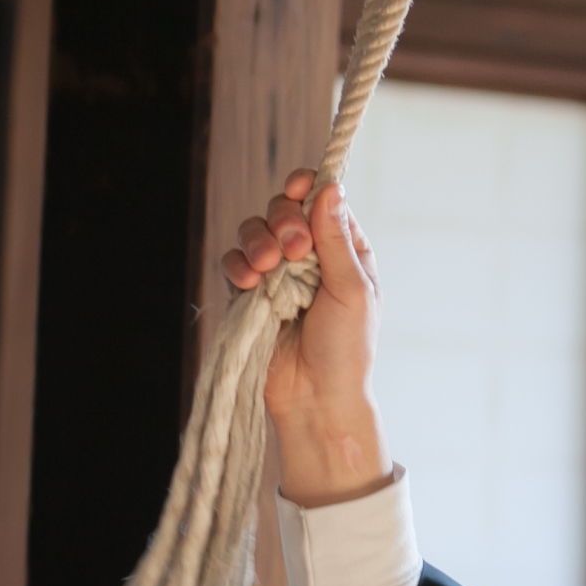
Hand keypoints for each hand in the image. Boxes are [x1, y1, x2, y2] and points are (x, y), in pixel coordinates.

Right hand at [226, 169, 390, 505]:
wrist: (315, 398)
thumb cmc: (346, 349)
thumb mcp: (352, 291)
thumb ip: (336, 240)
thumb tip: (330, 188)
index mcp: (344, 250)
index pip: (322, 201)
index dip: (307, 188)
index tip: (298, 188)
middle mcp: (310, 256)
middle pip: (283, 209)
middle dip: (283, 219)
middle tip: (293, 247)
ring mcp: (278, 274)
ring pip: (253, 232)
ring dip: (257, 242)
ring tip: (267, 269)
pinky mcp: (250, 295)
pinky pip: (233, 264)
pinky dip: (237, 267)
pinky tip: (249, 284)